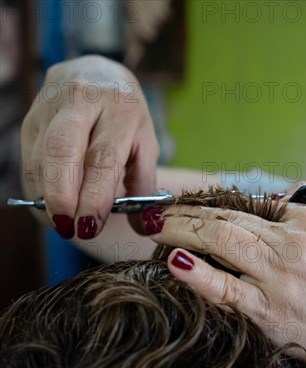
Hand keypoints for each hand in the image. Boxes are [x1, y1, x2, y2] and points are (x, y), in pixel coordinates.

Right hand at [21, 55, 158, 238]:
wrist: (98, 73)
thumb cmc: (126, 116)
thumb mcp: (146, 142)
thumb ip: (144, 184)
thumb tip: (147, 226)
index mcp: (119, 106)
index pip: (103, 156)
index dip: (94, 195)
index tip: (90, 225)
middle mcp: (82, 99)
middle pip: (62, 150)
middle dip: (61, 195)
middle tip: (68, 228)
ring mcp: (51, 104)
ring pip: (40, 157)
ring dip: (47, 196)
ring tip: (63, 222)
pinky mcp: (31, 114)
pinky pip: (29, 157)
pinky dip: (39, 186)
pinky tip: (52, 203)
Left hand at [148, 183, 305, 367]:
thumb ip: (305, 205)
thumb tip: (267, 195)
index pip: (248, 204)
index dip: (211, 203)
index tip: (188, 205)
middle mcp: (290, 245)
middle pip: (226, 217)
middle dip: (184, 210)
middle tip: (154, 208)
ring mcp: (278, 279)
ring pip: (221, 242)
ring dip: (180, 230)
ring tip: (151, 225)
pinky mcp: (268, 312)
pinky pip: (227, 290)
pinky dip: (199, 275)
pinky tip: (176, 262)